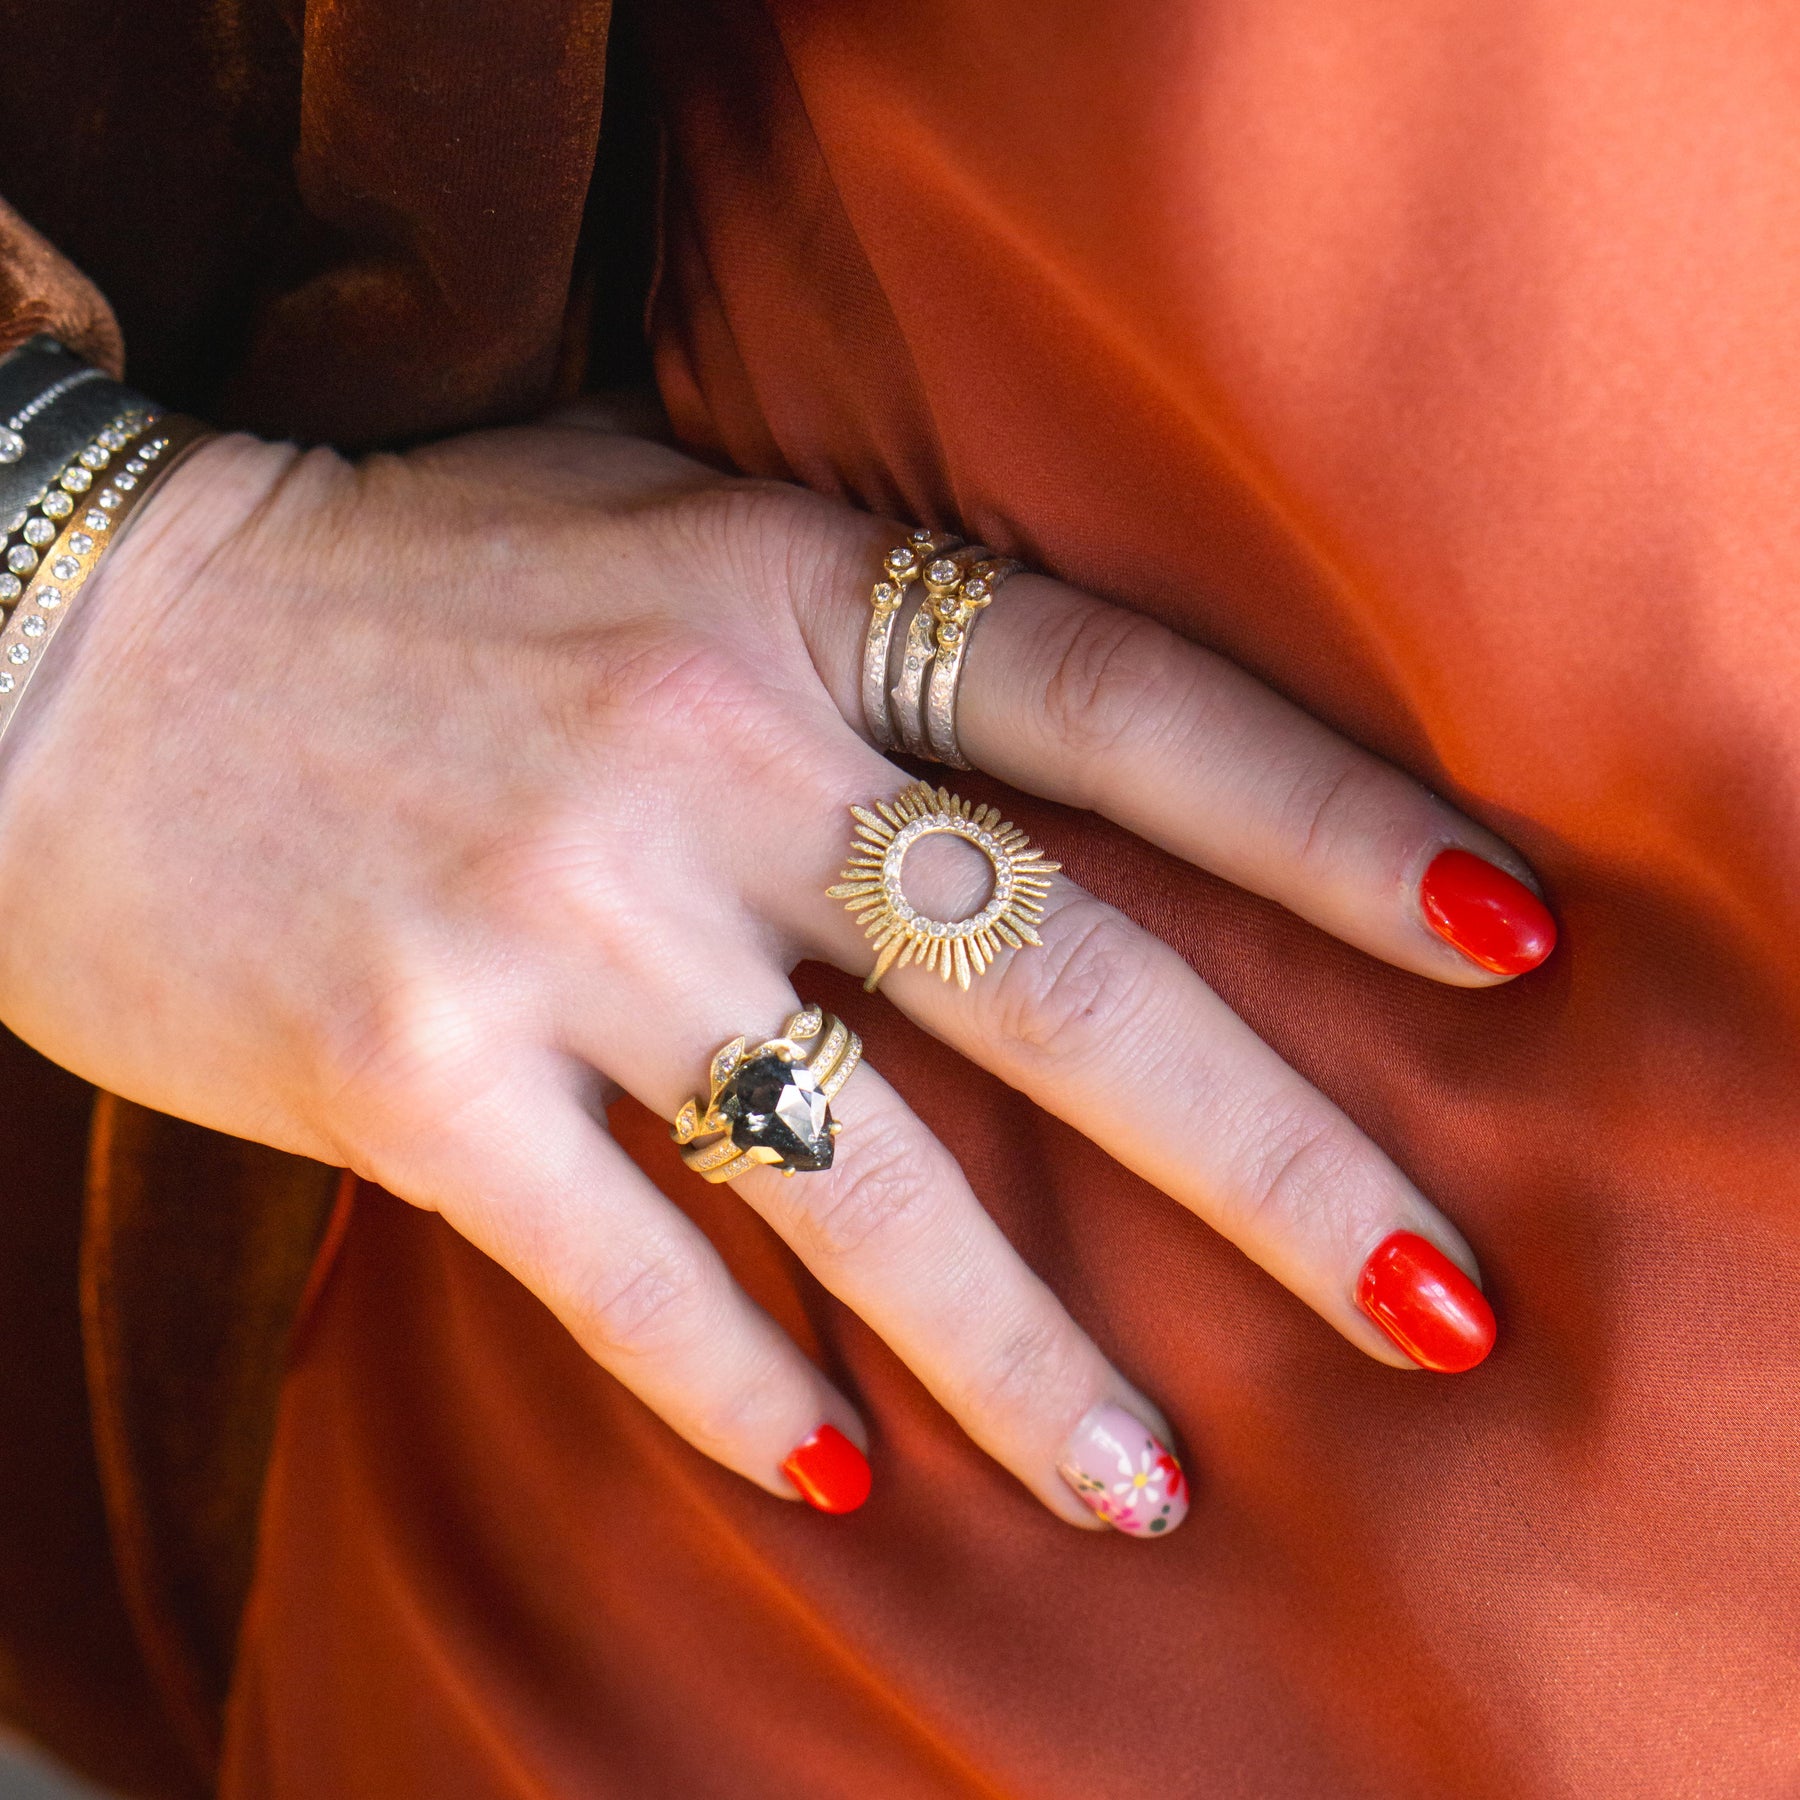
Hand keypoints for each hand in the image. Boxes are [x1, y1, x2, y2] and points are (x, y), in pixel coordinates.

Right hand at [0, 407, 1550, 1533]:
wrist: (68, 637)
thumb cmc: (396, 583)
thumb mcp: (649, 528)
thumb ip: (850, 620)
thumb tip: (1060, 764)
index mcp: (784, 597)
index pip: (1121, 708)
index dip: (1329, 826)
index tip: (1502, 944)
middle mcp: (702, 761)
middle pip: (1061, 980)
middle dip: (1271, 1157)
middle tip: (1439, 1304)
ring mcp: (556, 922)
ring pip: (865, 1180)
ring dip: (1029, 1358)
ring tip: (1157, 1482)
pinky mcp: (407, 1072)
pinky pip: (627, 1271)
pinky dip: (742, 1393)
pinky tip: (847, 1492)